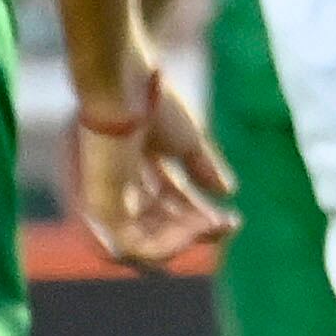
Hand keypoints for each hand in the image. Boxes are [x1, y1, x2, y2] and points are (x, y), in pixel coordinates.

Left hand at [71, 71, 236, 270]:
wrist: (125, 88)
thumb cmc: (152, 103)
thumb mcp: (186, 139)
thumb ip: (202, 166)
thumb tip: (228, 191)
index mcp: (133, 167)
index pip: (166, 203)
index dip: (199, 215)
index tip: (234, 220)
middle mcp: (118, 186)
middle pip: (159, 224)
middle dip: (197, 229)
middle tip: (229, 225)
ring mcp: (107, 200)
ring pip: (148, 241)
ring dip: (187, 238)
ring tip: (214, 226)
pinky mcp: (101, 211)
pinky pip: (135, 246)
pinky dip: (169, 244)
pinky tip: (197, 228)